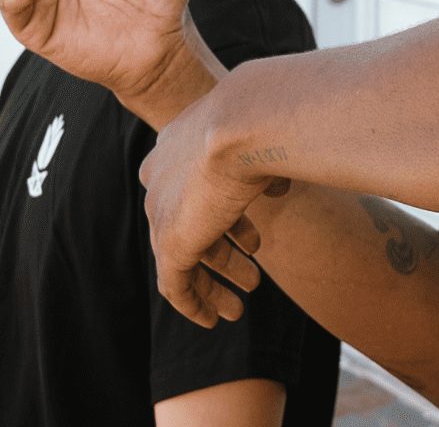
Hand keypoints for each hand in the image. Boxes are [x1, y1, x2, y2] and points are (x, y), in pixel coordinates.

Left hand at [140, 87, 279, 327]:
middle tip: (252, 273)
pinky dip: (195, 303)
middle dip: (222, 252)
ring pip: (183, 256)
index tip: (253, 240)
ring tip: (245, 298)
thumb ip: (263, 166)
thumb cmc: (263, 118)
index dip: (227, 218)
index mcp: (176, 145)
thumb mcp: (262, 138)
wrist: (245, 121)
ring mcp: (162, 211)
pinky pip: (175, 284)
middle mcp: (161, 176)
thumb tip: (277, 185)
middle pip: (188, 223)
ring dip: (216, 280)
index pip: (193, 190)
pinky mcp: (169, 242)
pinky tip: (213, 319)